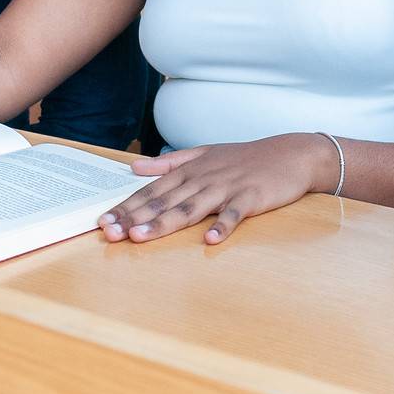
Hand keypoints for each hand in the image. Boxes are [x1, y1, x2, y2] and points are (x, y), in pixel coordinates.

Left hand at [98, 133, 336, 244]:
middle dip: (134, 217)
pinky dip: (223, 225)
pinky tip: (211, 240)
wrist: (290, 154)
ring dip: (165, 222)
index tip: (103, 222)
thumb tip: (134, 166)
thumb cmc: (244, 157)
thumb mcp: (203, 153)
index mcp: (190, 171)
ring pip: (191, 207)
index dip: (126, 206)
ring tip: (141, 237)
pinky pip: (235, 214)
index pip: (151, 191)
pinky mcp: (251, 198)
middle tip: (110, 233)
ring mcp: (227, 188)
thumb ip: (168, 162)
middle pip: (164, 201)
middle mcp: (203, 179)